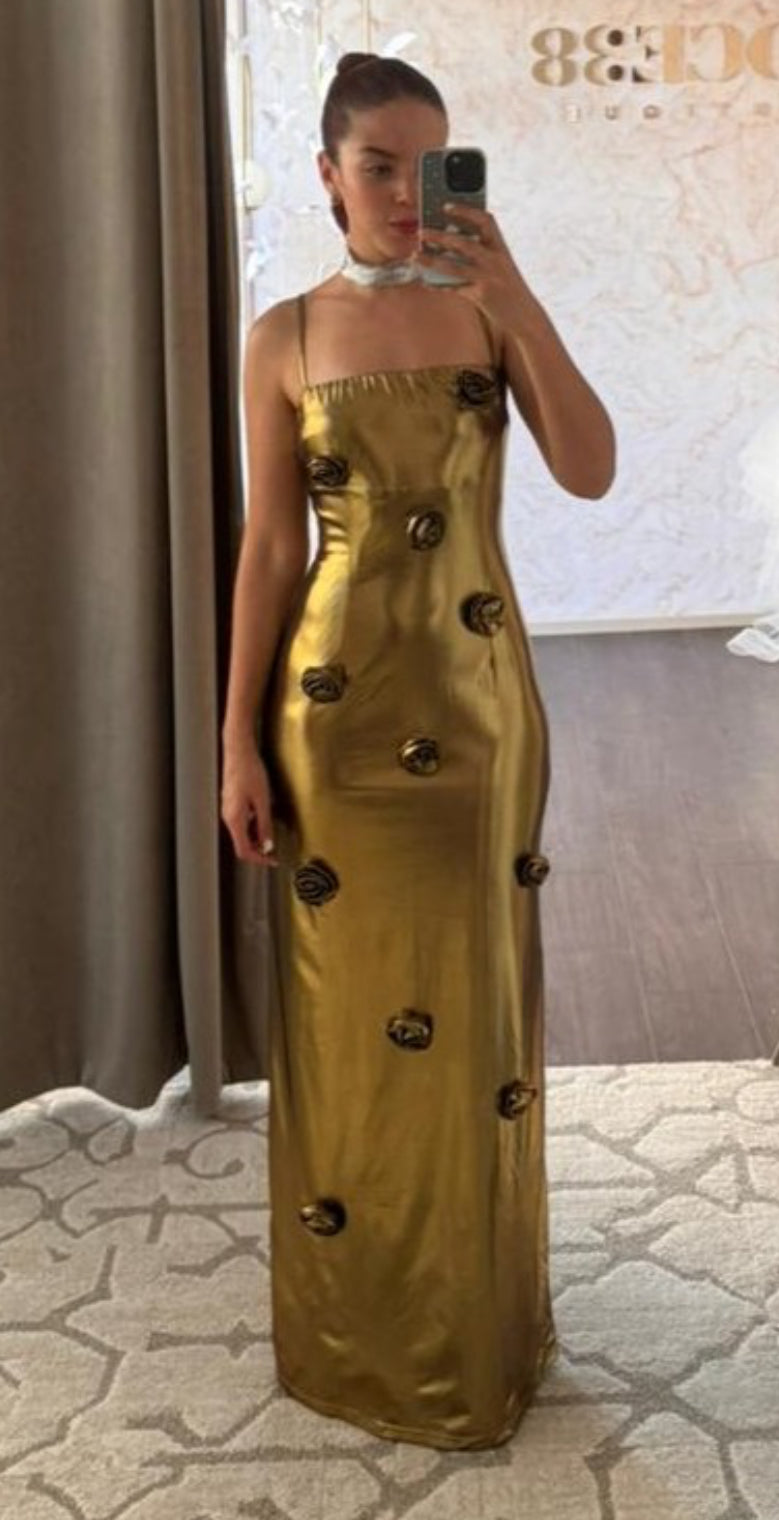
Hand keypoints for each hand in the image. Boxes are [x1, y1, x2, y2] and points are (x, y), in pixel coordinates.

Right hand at [220, 746, 278, 866]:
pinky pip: (240, 822)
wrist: (238, 751)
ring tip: (271, 832)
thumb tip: (267, 845)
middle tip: (275, 850)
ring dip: (256, 837)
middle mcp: (227, 817)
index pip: (244, 850)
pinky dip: (252, 827)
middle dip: (259, 850)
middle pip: (241, 844)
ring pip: (241, 833)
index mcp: (234, 819)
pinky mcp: (230, 804)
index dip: (259, 859)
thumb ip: (264, 825)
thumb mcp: (262, 800)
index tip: (272, 860)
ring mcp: (227, 810)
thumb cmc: (250, 771)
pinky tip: (263, 817)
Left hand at [413, 203, 539, 332]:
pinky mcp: (482, 296)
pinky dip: (438, 285)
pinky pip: (454, 289)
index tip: (446, 206)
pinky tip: (424, 282)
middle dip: (441, 236)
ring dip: (432, 261)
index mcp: (502, 248)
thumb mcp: (501, 266)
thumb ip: (482, 253)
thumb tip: (449, 243)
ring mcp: (489, 279)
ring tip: (415, 256)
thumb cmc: (508, 288)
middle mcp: (496, 261)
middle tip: (421, 232)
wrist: (525, 315)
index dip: (466, 211)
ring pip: (455, 267)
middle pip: (465, 243)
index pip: (486, 221)